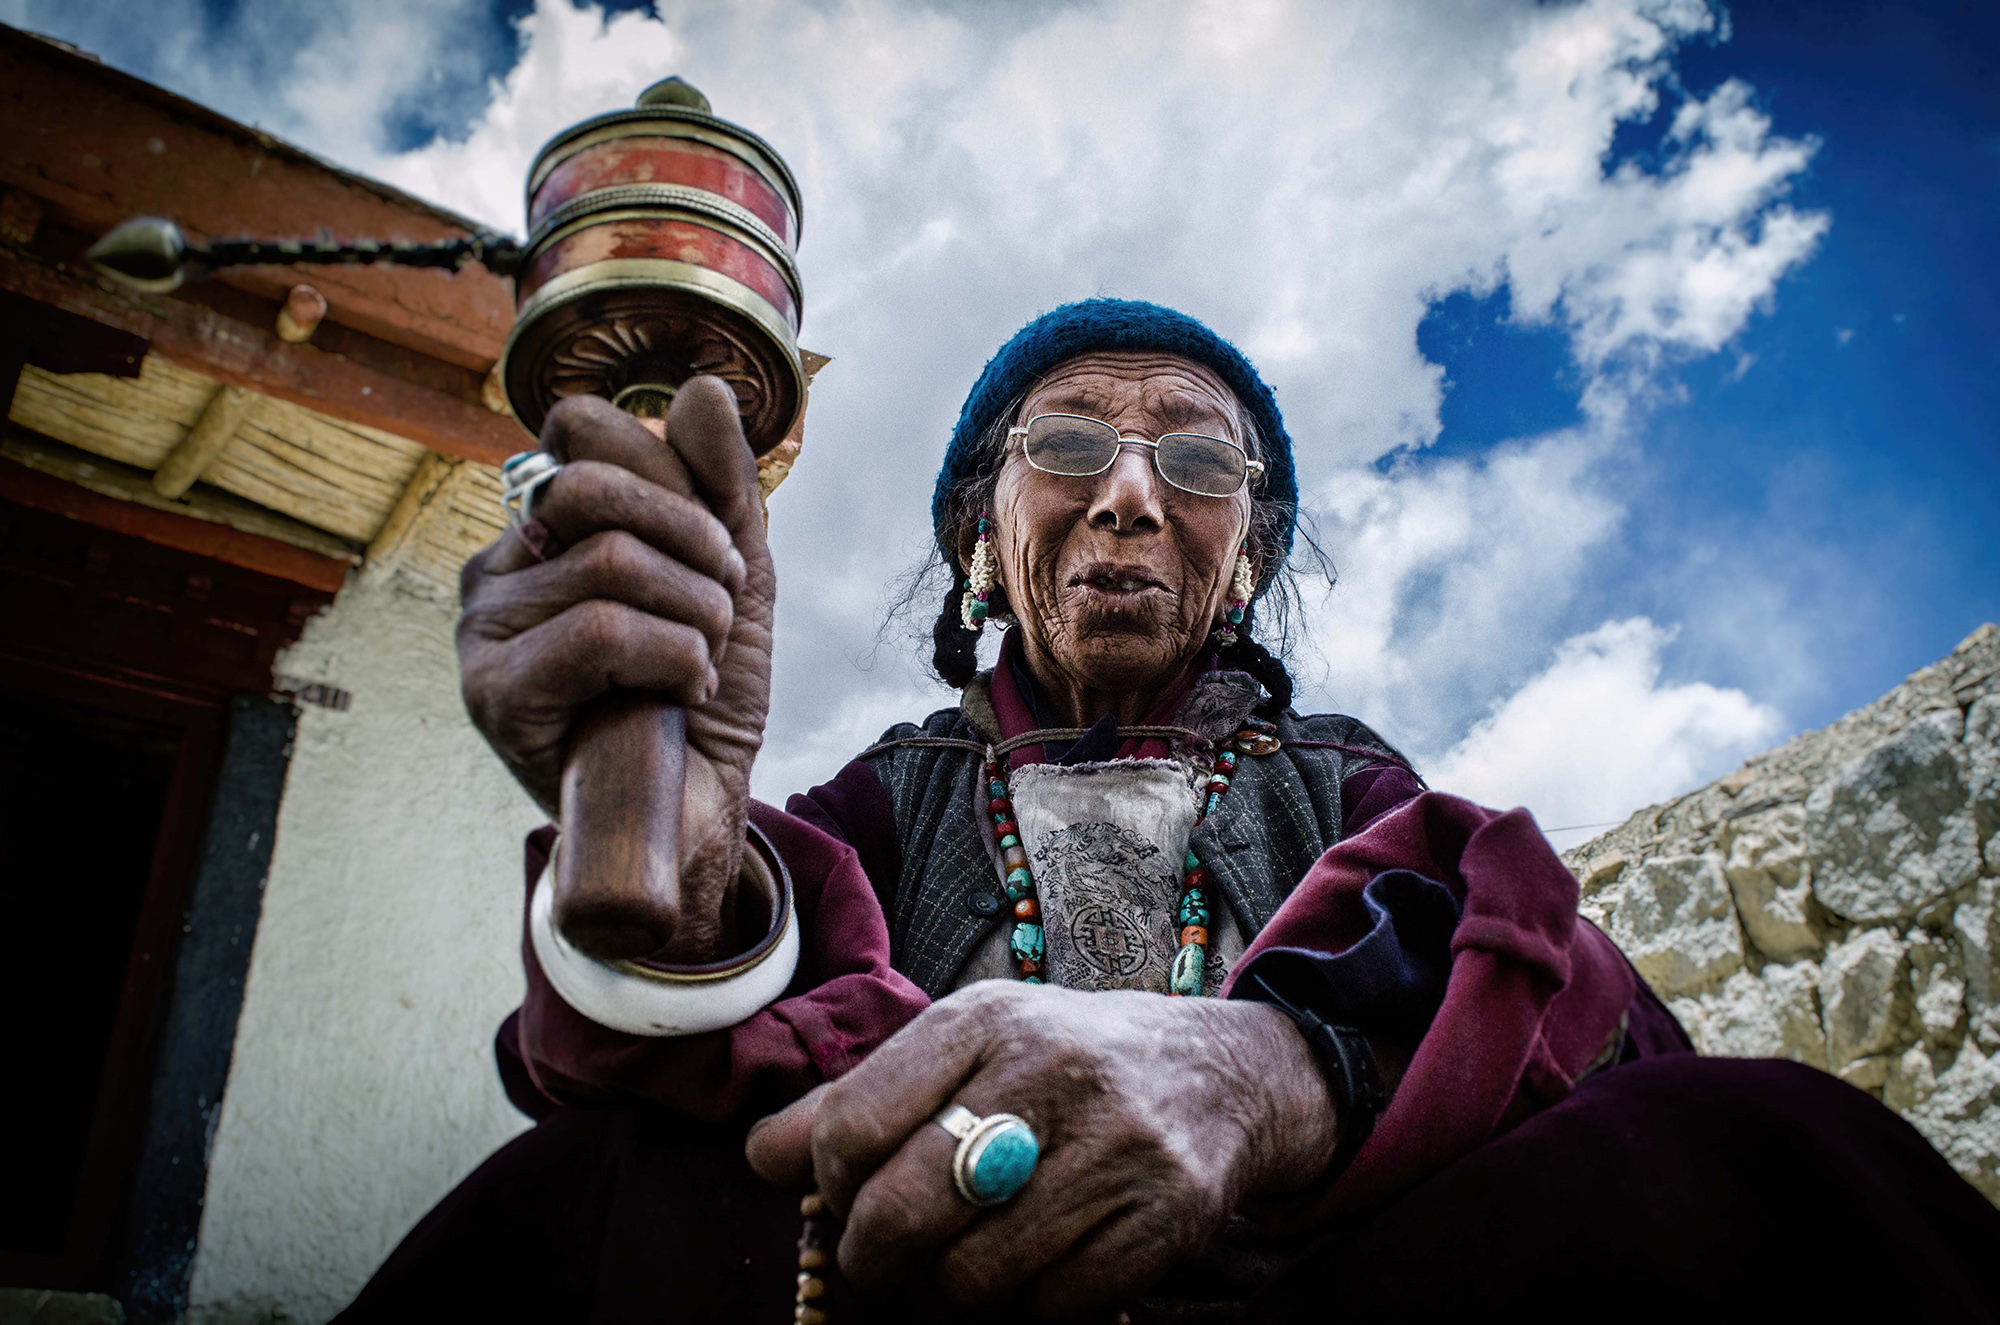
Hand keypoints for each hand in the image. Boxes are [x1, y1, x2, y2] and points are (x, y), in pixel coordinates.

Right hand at [458, 382, 772, 941]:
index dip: (671, 476)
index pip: (583, 428)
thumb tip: (704, 390)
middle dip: (693, 544)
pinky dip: (673, 659)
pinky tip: (679, 696)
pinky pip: (603, 630)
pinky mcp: (493, 694)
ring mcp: (483, 632)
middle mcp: (496, 569)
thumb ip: (722, 485)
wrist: (697, 813)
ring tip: (698, 663)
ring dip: (697, 616)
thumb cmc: (701, 695)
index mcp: (539, 530)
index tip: (715, 548)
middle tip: (718, 609)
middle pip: (596, 485)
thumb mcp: (731, 576)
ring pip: (614, 563)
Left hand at [745, 982, 1338, 1314]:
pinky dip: (1028, 1306)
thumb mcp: (965, 1047)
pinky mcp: (1163, 1216)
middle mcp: (1049, 1071)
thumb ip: (860, 1097)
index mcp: (984, 1021)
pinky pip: (1051, 1307)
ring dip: (951, 1288)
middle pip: (902, 1212)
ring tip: (966, 1256)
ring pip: (971, 1277)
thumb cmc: (1062, 1066)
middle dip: (871, 1259)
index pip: (851, 1126)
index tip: (842, 1198)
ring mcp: (1113, 1147)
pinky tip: (1036, 1264)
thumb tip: (762, 1158)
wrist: (1221, 1074)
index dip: (827, 1186)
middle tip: (879, 1263)